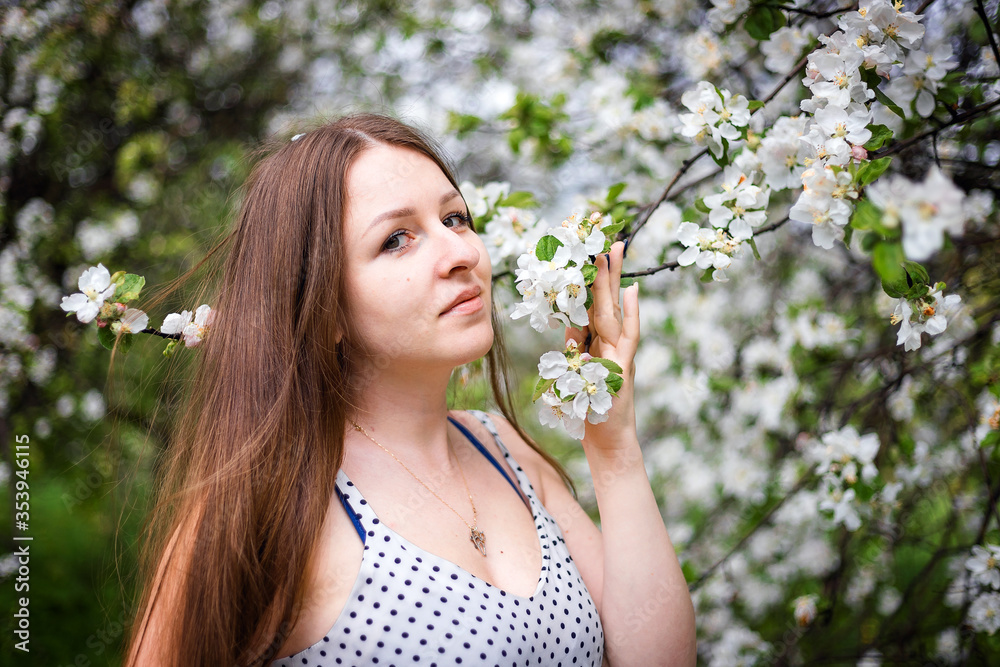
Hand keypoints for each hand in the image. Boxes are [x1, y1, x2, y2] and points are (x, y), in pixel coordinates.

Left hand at [565, 241, 639, 450]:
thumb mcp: (577, 372)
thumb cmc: (591, 409)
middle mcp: (613, 344)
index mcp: (600, 342)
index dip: (594, 279)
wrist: (608, 441)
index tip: (592, 250)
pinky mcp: (623, 368)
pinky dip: (630, 314)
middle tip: (611, 238)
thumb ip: (576, 345)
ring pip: (614, 312)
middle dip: (608, 270)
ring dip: (613, 282)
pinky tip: (631, 292)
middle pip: (608, 301)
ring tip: (614, 253)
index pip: (595, 304)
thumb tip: (567, 319)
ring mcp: (620, 354)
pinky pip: (627, 337)